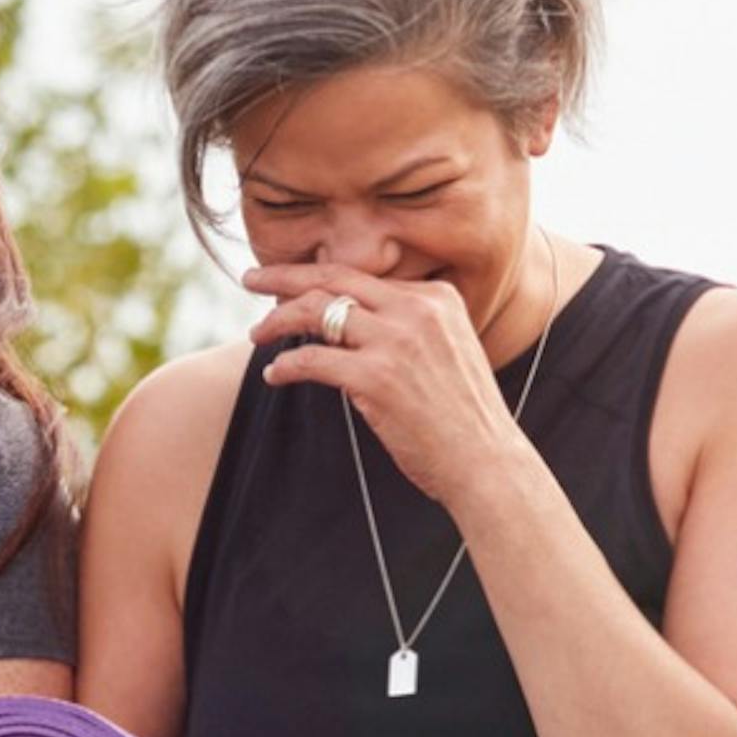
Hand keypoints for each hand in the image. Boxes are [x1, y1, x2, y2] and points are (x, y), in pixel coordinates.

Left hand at [247, 261, 541, 509]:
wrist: (486, 461)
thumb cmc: (463, 418)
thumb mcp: (448, 350)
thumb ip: (411, 326)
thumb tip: (355, 319)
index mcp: (436, 296)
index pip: (363, 275)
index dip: (319, 278)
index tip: (290, 284)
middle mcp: (416, 309)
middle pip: (334, 278)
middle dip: (284, 275)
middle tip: (250, 279)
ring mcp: (396, 341)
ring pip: (317, 311)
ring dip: (277, 320)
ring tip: (257, 334)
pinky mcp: (375, 377)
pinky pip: (312, 359)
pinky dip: (286, 365)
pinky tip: (275, 375)